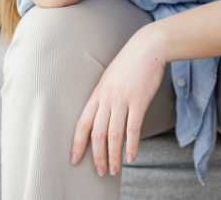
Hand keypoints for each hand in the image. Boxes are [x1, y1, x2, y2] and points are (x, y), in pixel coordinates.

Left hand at [70, 24, 167, 176]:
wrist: (146, 48)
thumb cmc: (129, 65)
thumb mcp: (109, 80)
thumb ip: (104, 98)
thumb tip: (101, 117)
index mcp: (97, 95)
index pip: (82, 124)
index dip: (77, 144)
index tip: (74, 159)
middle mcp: (106, 99)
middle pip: (97, 134)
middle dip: (97, 156)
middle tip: (101, 171)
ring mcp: (122, 100)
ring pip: (114, 134)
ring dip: (114, 155)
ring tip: (114, 169)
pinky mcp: (138, 101)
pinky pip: (133, 128)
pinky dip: (131, 145)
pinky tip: (131, 157)